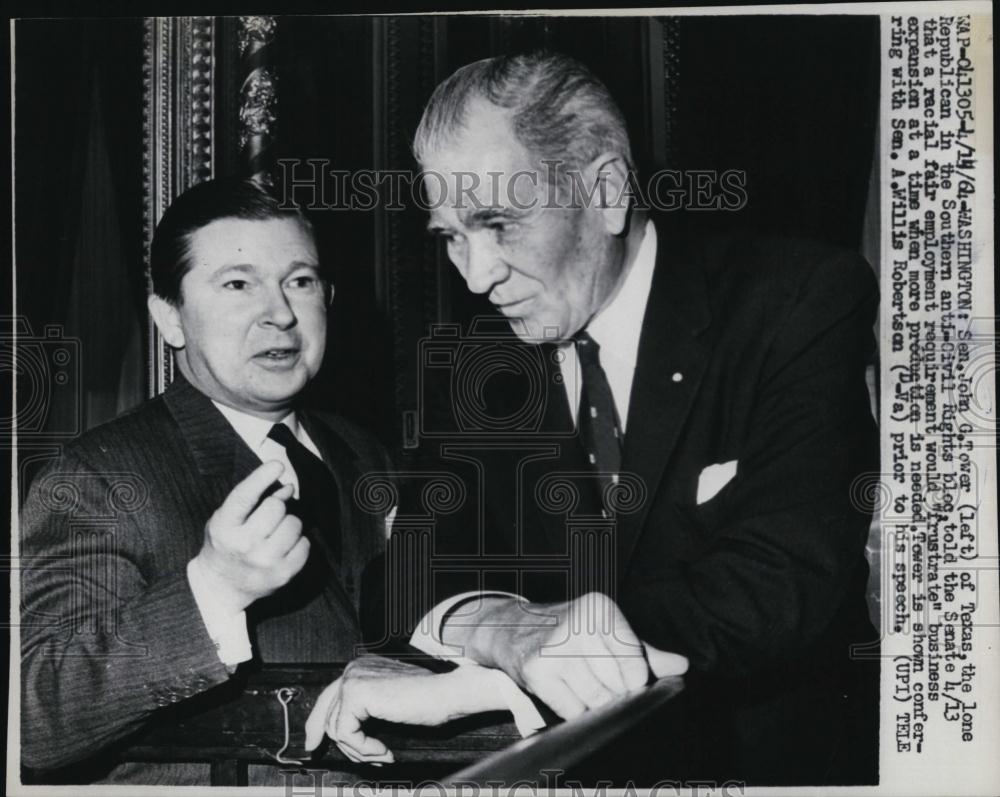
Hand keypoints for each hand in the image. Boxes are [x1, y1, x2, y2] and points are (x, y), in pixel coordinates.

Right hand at [193, 461, 308, 611]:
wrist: (220, 587)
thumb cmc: (226, 544)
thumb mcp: (226, 519)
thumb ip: (252, 500)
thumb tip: (289, 487)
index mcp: (224, 527)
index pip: (245, 496)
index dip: (262, 477)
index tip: (277, 464)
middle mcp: (244, 545)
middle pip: (276, 508)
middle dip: (277, 506)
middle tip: (270, 516)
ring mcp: (264, 561)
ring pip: (294, 524)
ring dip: (289, 524)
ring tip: (275, 534)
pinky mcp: (283, 574)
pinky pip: (305, 544)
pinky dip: (298, 542)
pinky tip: (284, 548)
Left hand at [304, 656, 506, 763]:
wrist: (447, 693)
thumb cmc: (429, 699)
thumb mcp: (390, 705)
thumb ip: (367, 710)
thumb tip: (346, 733)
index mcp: (363, 668)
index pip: (329, 696)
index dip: (318, 723)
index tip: (314, 744)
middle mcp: (355, 668)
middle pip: (325, 711)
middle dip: (332, 740)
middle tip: (337, 756)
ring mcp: (354, 678)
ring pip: (336, 727)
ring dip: (358, 749)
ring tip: (381, 754)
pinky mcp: (357, 693)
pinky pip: (346, 733)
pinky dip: (363, 748)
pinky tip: (383, 750)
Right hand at [462, 591, 684, 718]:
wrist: (512, 630)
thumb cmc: (569, 633)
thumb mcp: (607, 633)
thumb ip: (644, 652)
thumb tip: (681, 666)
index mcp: (599, 608)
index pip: (635, 661)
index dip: (635, 679)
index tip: (629, 680)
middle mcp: (577, 624)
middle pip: (618, 685)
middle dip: (615, 694)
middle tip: (599, 682)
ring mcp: (554, 648)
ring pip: (596, 700)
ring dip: (595, 704)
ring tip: (583, 686)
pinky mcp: (536, 672)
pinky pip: (573, 710)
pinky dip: (575, 711)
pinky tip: (566, 692)